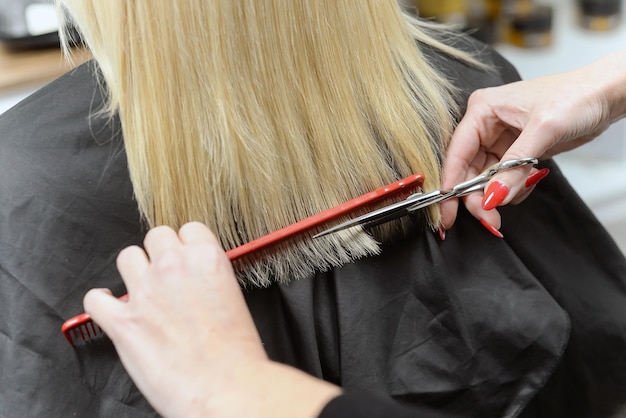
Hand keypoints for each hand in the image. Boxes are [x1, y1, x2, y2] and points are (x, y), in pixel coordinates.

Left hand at [84, 222, 339, 417]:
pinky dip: (100, 302)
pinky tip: (109, 307)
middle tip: (165, 274)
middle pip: (156, 236)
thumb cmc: (237, 353)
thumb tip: (197, 279)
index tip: (185, 258)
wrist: (226, 388)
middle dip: (159, 253)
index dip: (186, 245)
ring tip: (141, 289)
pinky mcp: (122, 322)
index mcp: (207, 258)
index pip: (188, 229)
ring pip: (126, 256)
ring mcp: (145, 292)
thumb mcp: (235, 298)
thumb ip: (211, 278)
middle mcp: (173, 267)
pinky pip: (95, 298)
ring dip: (133, 271)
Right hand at [440, 49, 625, 232]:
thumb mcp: (544, 130)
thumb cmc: (576, 97)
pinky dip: (512, 189)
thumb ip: (514, 167)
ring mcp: (499, 138)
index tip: (447, 213)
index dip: (450, 185)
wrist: (606, 94)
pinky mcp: (514, 150)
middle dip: (477, 196)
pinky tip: (527, 185)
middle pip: (467, 170)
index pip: (457, 153)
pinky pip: (502, 178)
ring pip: (484, 178)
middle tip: (490, 217)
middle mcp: (485, 124)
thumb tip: (492, 197)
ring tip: (519, 193)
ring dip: (497, 194)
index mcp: (482, 110)